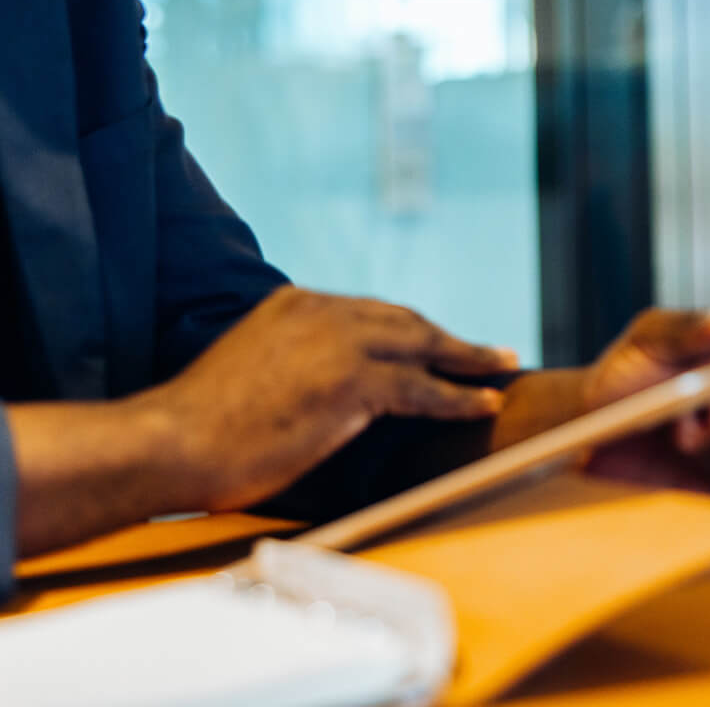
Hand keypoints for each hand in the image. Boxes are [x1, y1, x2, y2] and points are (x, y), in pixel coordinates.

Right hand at [149, 286, 518, 511]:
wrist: (168, 443)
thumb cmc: (196, 428)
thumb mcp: (249, 371)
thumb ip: (290, 363)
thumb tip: (320, 388)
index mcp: (294, 304)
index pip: (369, 313)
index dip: (410, 330)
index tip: (437, 342)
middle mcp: (321, 311)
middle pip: (404, 322)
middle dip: (449, 337)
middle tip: (489, 351)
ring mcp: (338, 342)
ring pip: (423, 346)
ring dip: (469, 358)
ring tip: (502, 367)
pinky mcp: (351, 381)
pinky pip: (422, 389)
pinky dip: (459, 395)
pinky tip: (484, 401)